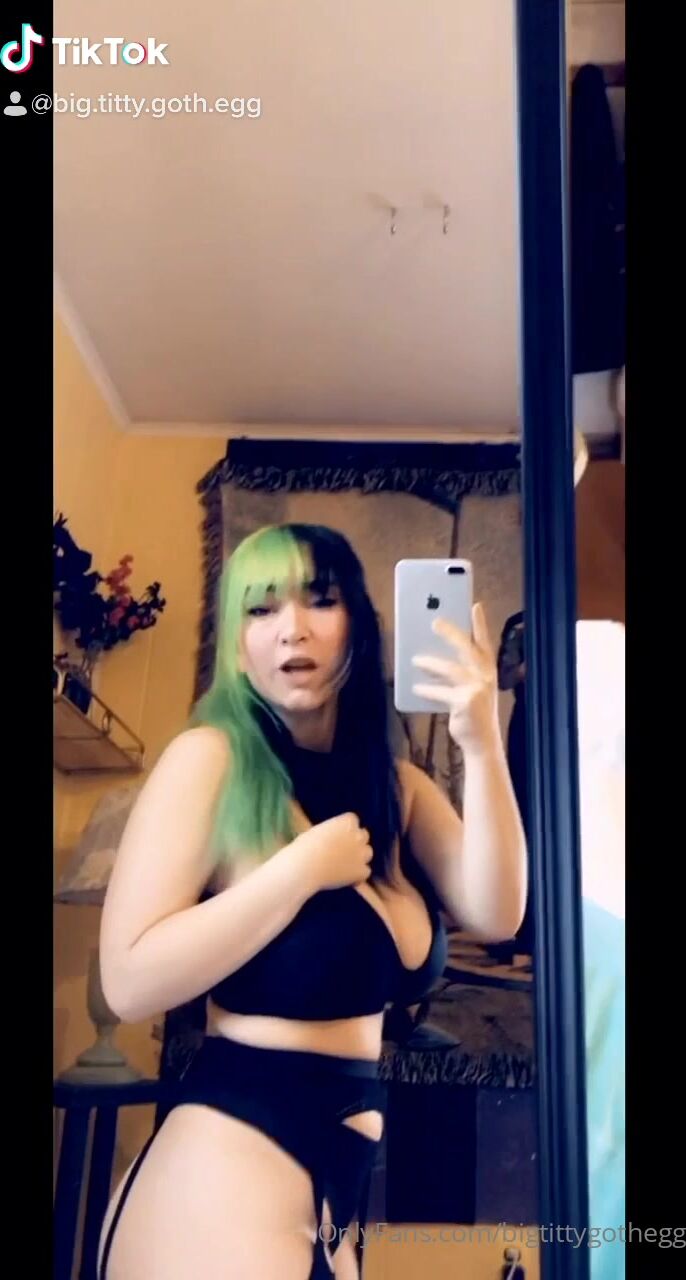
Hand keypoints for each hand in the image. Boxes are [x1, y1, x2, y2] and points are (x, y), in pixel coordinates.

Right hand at [288, 813, 372, 894]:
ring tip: (345, 866)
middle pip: (364, 835)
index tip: (337, 836)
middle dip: (355, 842)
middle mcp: (358, 835)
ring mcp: (361, 854)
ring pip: (368, 853)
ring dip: (359, 857)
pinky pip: (365, 872)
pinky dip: (358, 875)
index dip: (345, 829)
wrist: (306, 867)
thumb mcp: (317, 832)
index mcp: (346, 822)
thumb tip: (332, 839)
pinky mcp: (361, 871)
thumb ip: (331, 833)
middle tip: (342, 850)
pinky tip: (347, 879)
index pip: (352, 820)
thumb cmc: (305, 847)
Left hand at [411, 602, 499, 753]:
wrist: (482, 742)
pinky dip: (427, 690)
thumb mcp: (472, 688)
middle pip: (467, 648)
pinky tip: (415, 688)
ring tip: (415, 660)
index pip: (485, 642)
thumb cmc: (473, 712)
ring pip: (450, 669)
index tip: (475, 605)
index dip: (480, 624)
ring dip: (431, 663)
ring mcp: (477, 689)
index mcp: (488, 670)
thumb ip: (461, 671)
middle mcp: (486, 677)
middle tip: (434, 622)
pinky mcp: (465, 702)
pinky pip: (441, 692)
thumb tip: (432, 654)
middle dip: (451, 633)